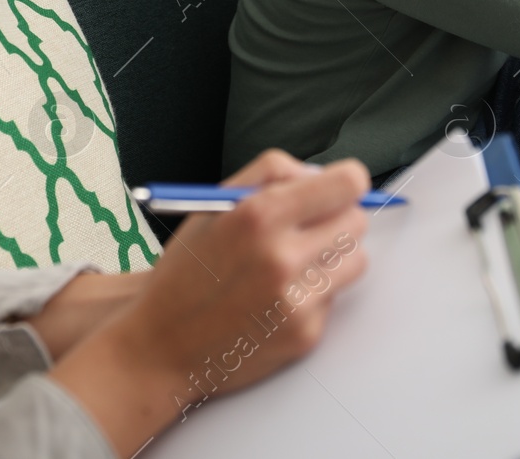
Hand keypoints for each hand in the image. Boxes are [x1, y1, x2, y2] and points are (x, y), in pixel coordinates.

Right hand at [48, 149, 371, 456]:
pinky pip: (334, 299)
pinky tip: (278, 299)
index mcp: (258, 215)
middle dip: (337, 218)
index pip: (347, 184)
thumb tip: (320, 174)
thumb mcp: (213, 204)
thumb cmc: (186, 271)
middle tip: (309, 227)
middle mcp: (281, 257)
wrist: (161, 346)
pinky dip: (315, 295)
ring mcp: (296, 300)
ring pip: (356, 260)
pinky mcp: (305, 334)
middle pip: (358, 221)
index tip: (340, 187)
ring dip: (333, 257)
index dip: (347, 182)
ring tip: (293, 263)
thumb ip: (270, 174)